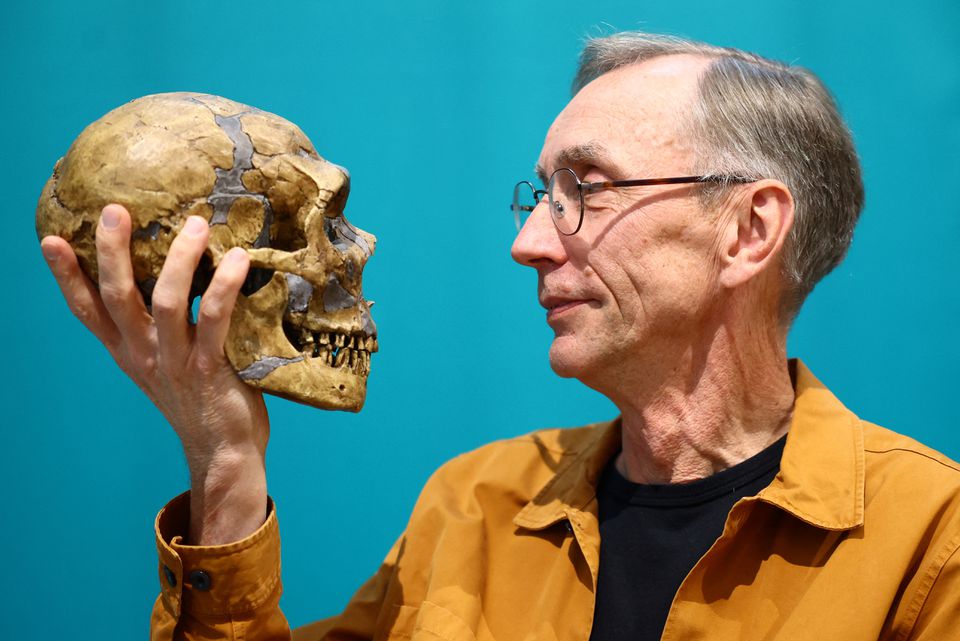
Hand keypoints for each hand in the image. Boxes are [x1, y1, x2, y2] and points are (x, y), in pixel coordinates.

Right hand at [41, 204, 269, 543]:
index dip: (67, 276)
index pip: (87, 310)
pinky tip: (238, 260)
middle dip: (112, 252)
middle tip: (115, 211)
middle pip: (116, 296)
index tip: (52, 239)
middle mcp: (144, 354)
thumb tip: (177, 272)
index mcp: (129, 351)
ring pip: (164, 301)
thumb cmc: (201, 399)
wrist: (223, 451)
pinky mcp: (208, 368)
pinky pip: (214, 319)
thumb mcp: (168, 362)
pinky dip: (224, 286)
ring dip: (179, 259)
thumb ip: (162, 326)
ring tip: (196, 224)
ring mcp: (174, 361)